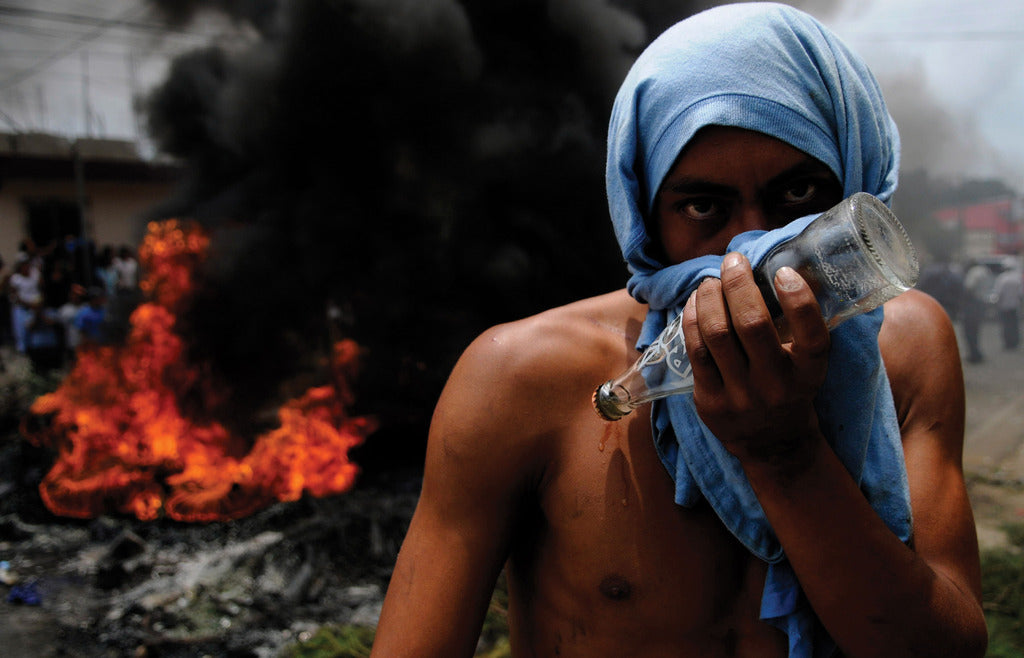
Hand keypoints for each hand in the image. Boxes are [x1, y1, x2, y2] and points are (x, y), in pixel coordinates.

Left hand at [681, 252, 830, 465]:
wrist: (774, 444)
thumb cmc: (791, 388)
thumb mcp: (807, 365)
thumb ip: (797, 327)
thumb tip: (773, 267)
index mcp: (809, 374)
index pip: (812, 337)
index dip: (799, 301)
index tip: (784, 272)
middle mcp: (776, 386)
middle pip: (752, 325)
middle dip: (739, 284)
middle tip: (733, 261)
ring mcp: (741, 396)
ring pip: (717, 334)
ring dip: (710, 297)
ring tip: (711, 281)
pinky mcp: (710, 402)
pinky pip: (696, 351)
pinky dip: (693, 319)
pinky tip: (695, 302)